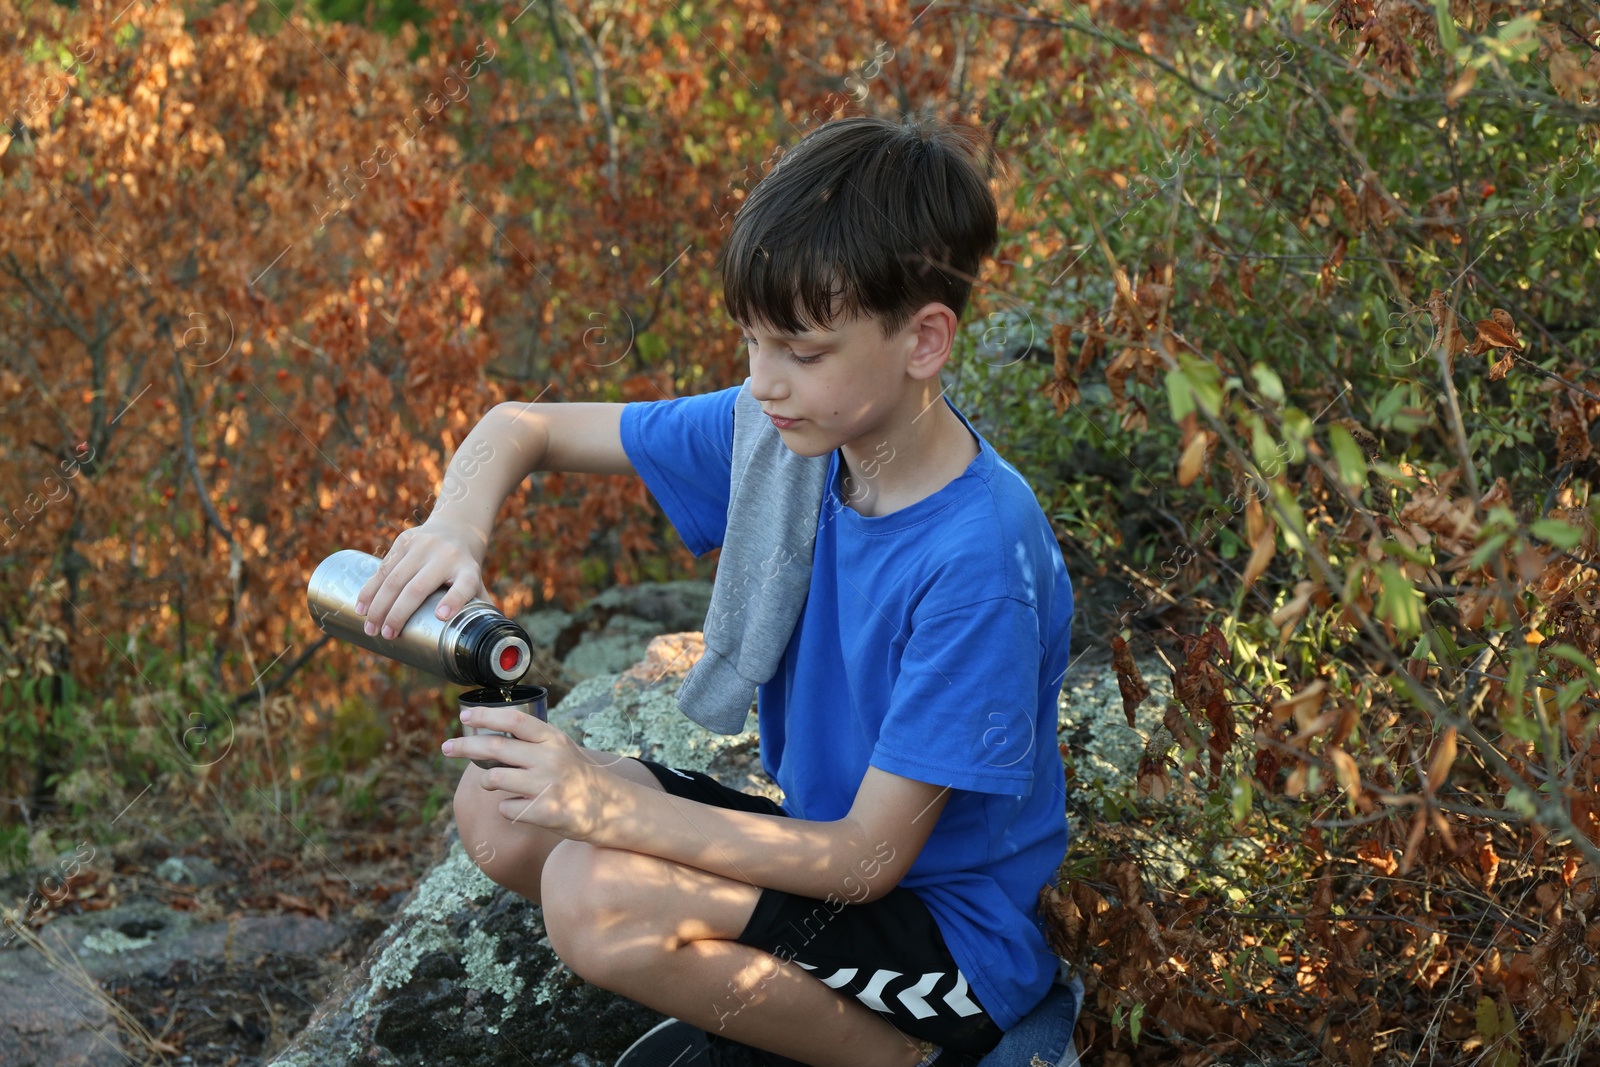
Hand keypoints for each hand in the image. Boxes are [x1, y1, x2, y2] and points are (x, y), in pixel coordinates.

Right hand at [354, 520, 489, 639]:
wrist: (457, 527)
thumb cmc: (465, 567)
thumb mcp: (477, 584)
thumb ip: (480, 609)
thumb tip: (485, 646)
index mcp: (468, 570)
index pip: (464, 586)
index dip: (454, 601)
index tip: (442, 616)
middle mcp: (446, 557)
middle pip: (418, 588)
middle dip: (399, 614)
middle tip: (386, 635)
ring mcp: (423, 547)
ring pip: (395, 578)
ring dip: (378, 605)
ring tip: (370, 628)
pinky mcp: (405, 541)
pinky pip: (383, 567)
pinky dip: (369, 589)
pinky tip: (360, 606)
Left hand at [442, 704, 617, 841]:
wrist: (609, 808)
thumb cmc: (578, 776)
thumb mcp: (561, 748)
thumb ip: (532, 742)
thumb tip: (487, 737)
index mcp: (553, 739)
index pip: (514, 721)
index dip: (486, 716)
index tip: (464, 715)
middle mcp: (549, 758)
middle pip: (495, 747)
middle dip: (465, 746)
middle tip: (446, 747)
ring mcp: (547, 785)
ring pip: (495, 779)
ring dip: (489, 782)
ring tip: (498, 784)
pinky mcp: (545, 811)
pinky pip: (507, 808)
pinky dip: (509, 808)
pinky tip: (526, 807)